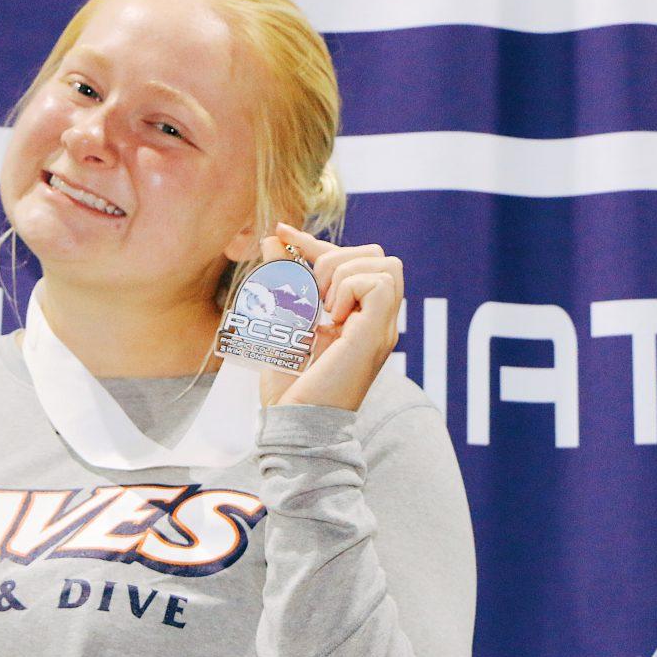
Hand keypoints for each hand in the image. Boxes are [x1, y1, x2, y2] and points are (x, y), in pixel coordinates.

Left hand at [258, 222, 402, 410]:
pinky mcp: (376, 334)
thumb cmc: (287, 385)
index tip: (282, 233)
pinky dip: (349, 288)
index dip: (315, 243)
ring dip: (341, 274)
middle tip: (308, 297)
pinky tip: (330, 318)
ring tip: (320, 310)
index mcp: (356, 318)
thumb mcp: (280, 320)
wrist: (293, 422)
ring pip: (383, 261)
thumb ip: (282, 280)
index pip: (349, 261)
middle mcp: (374, 320)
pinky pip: (378, 282)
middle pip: (376, 254)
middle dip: (334, 259)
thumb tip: (273, 239)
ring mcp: (380, 327)